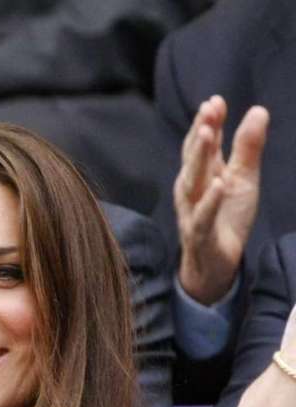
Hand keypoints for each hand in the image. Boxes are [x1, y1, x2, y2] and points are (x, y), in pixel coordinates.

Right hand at [175, 96, 268, 304]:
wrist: (215, 262)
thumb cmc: (226, 217)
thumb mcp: (243, 179)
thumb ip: (247, 147)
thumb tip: (258, 110)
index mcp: (202, 173)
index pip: (202, 144)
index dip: (208, 122)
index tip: (215, 100)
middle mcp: (191, 189)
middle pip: (194, 157)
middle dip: (200, 133)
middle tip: (208, 111)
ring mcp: (191, 210)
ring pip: (192, 181)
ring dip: (198, 158)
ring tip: (207, 135)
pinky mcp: (198, 232)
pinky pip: (203, 215)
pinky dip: (210, 200)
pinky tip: (219, 184)